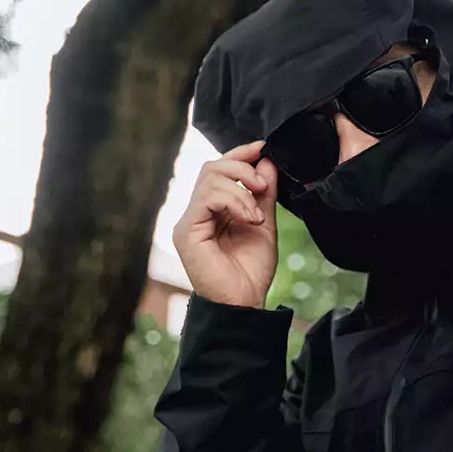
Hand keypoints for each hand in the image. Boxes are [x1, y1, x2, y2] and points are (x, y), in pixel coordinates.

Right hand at [172, 140, 278, 307]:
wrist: (245, 303)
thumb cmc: (251, 272)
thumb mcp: (264, 225)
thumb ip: (264, 195)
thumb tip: (267, 162)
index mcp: (213, 210)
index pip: (220, 170)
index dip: (240, 154)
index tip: (263, 148)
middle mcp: (196, 213)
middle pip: (212, 167)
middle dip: (242, 167)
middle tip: (263, 185)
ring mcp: (188, 221)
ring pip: (210, 178)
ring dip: (242, 190)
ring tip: (257, 214)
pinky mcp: (186, 231)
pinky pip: (207, 198)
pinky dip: (234, 201)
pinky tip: (248, 219)